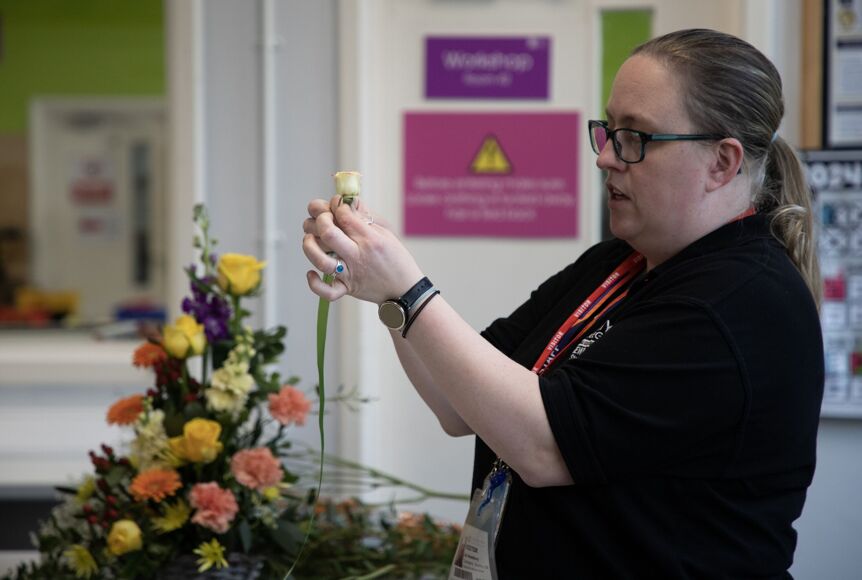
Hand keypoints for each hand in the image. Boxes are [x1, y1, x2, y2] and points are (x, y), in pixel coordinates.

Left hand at [302, 196, 423, 302]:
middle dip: (320, 219)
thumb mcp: (386, 233)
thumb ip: (365, 218)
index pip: (344, 215)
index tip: (337, 205)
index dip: (336, 205)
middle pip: (328, 233)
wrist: (405, 289)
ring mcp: (350, 274)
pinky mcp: (347, 289)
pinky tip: (311, 273)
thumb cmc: (396, 259)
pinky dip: (315, 283)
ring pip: (321, 260)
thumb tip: (347, 202)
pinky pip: (327, 291)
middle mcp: (358, 256)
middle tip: (323, 218)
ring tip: (310, 238)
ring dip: (309, 246)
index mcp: (370, 239)